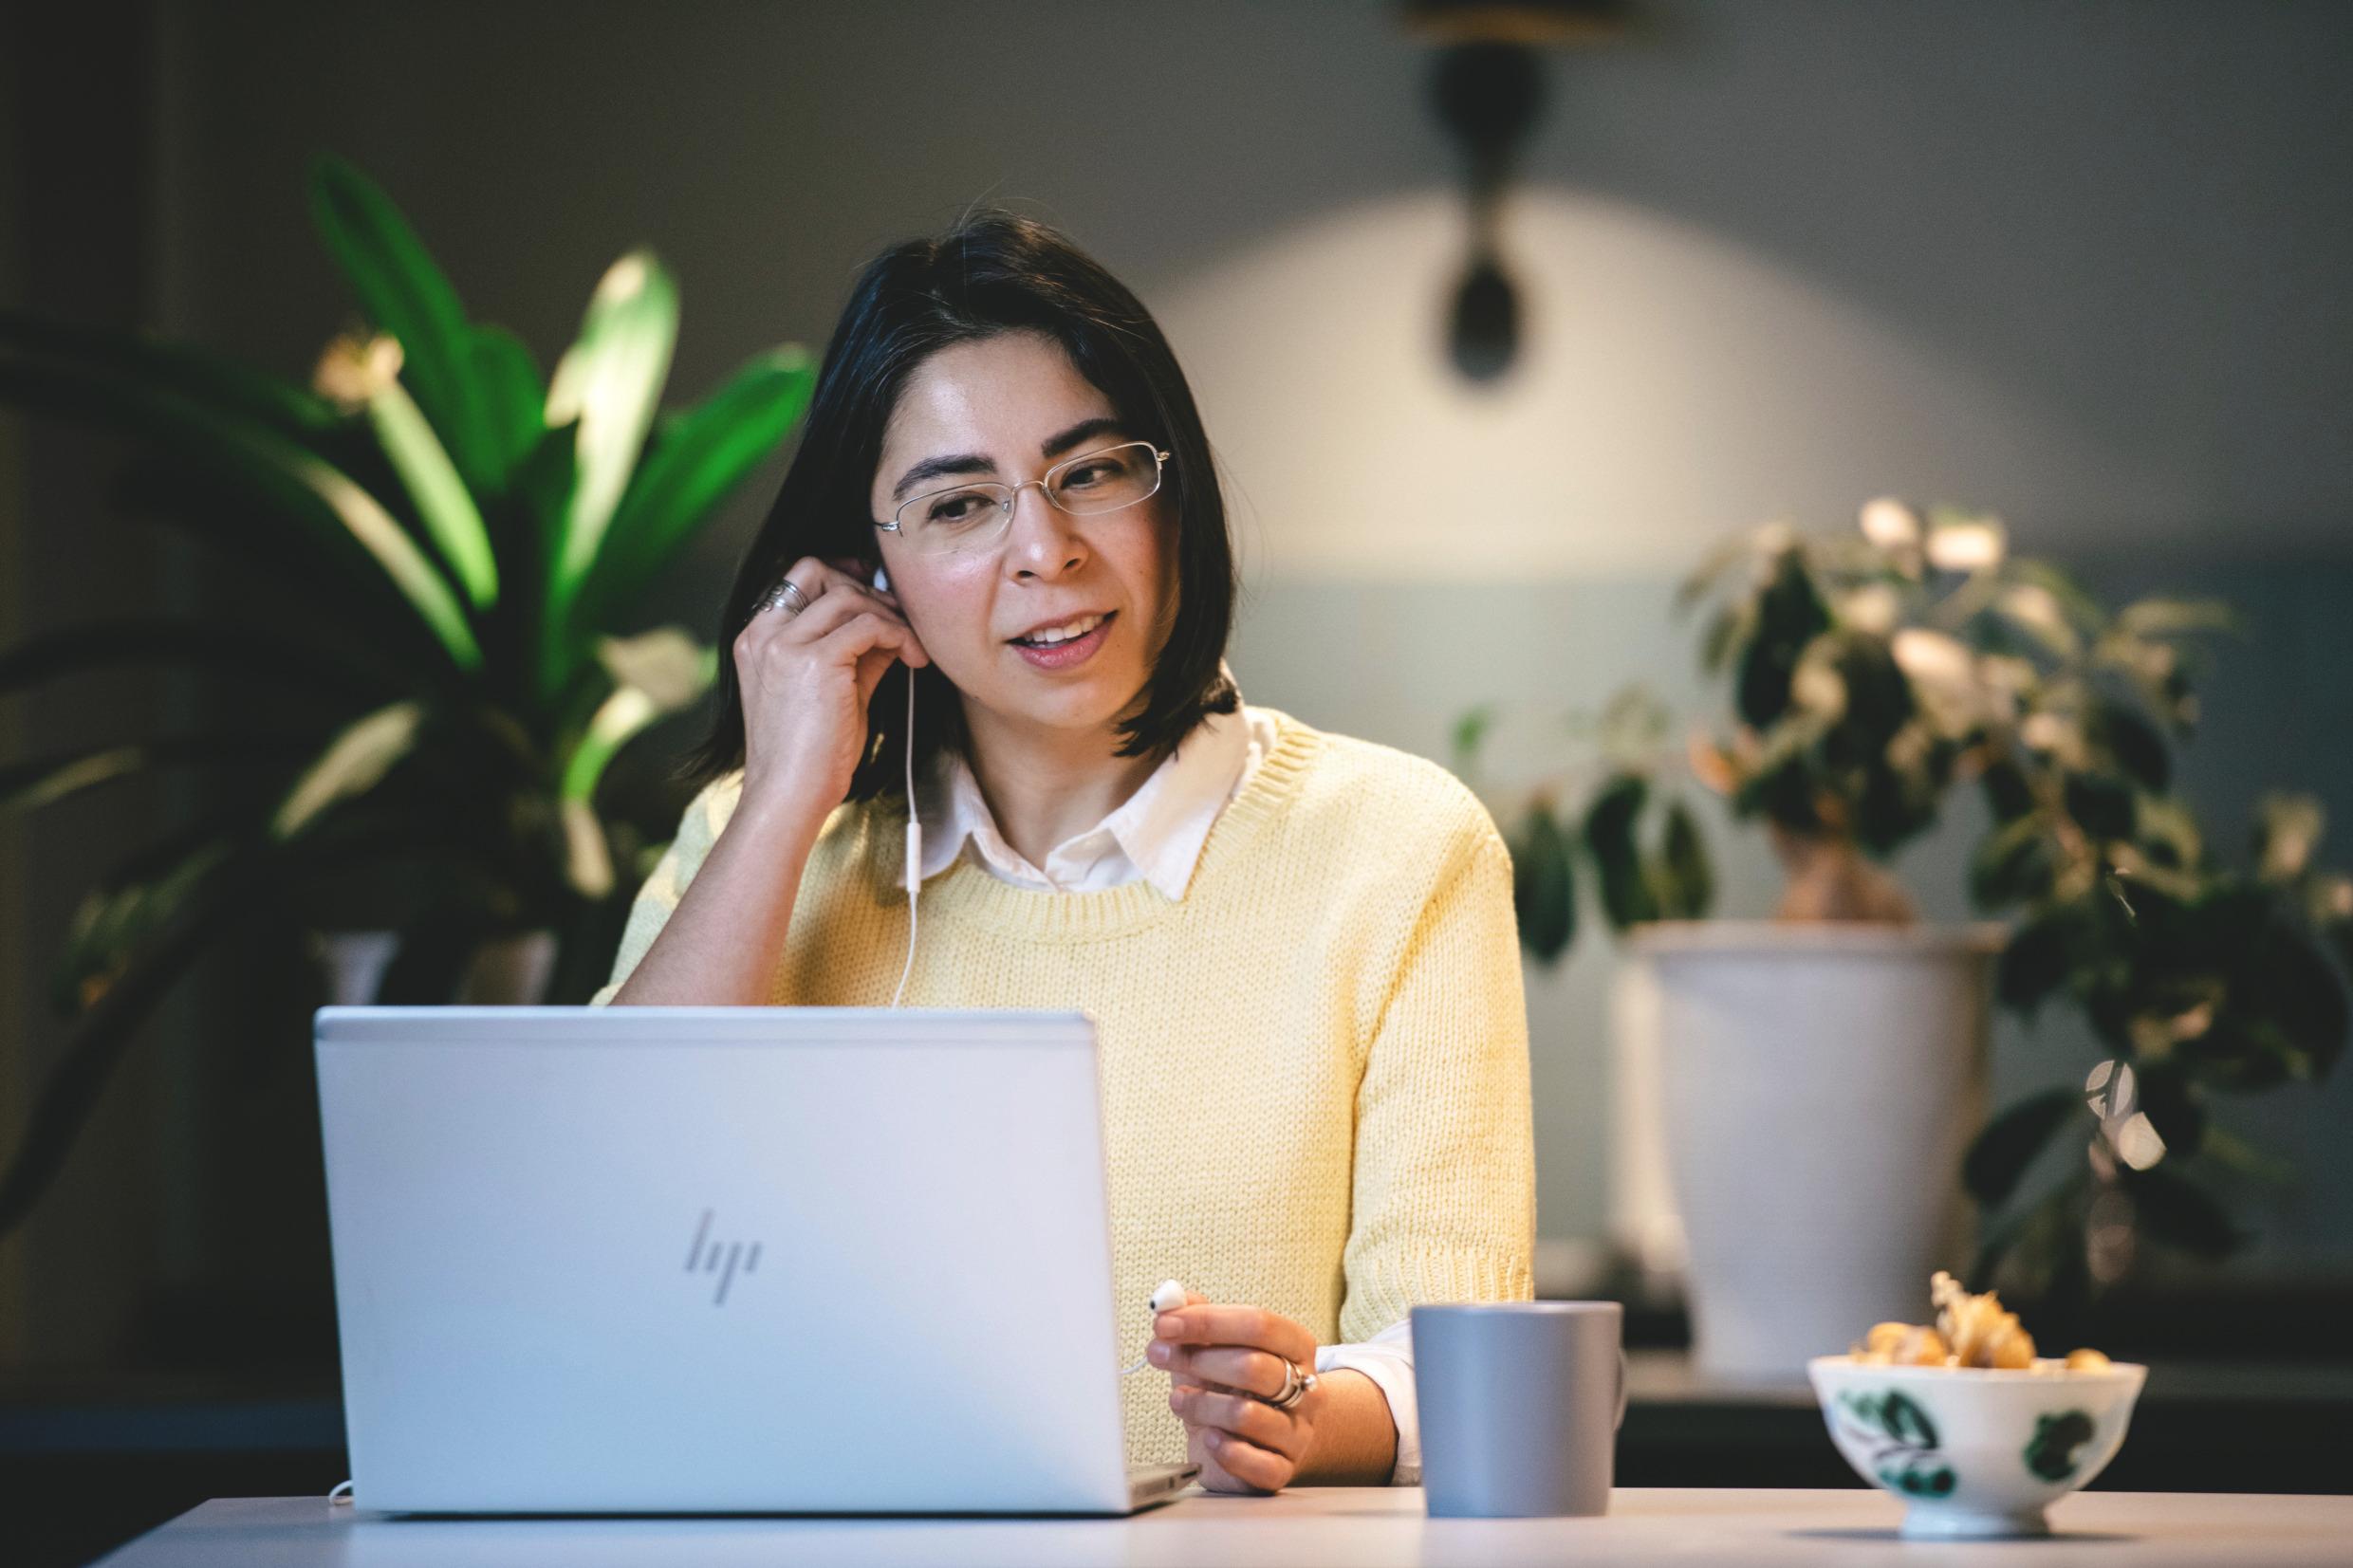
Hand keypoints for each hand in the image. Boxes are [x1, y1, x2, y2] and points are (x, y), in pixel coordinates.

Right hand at [733, 555, 929, 825]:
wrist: (789, 796)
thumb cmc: (808, 756)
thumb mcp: (831, 692)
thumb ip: (854, 654)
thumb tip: (891, 628)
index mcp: (756, 638)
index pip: (798, 578)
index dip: (841, 578)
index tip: (876, 596)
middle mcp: (764, 633)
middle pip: (820, 573)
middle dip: (867, 591)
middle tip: (900, 620)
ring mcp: (786, 644)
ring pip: (848, 596)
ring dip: (889, 615)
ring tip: (912, 647)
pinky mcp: (816, 660)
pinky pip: (869, 625)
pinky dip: (899, 635)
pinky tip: (914, 659)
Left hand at [1149, 1291, 1325, 1494]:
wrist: (1262, 1440)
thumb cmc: (1233, 1386)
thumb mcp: (1215, 1346)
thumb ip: (1195, 1318)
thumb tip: (1167, 1300)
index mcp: (1295, 1346)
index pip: (1258, 1323)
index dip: (1207, 1321)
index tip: (1164, 1325)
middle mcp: (1306, 1387)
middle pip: (1253, 1366)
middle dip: (1198, 1360)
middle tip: (1160, 1357)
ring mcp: (1298, 1432)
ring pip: (1246, 1414)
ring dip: (1199, 1404)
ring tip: (1179, 1401)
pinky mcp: (1282, 1470)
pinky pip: (1255, 1463)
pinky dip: (1223, 1450)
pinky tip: (1208, 1438)